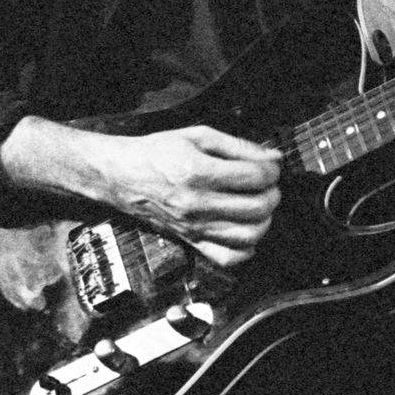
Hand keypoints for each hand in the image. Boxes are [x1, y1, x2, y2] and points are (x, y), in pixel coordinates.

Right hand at [94, 124, 282, 269]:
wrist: (121, 175)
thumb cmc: (157, 152)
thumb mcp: (198, 136)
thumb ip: (239, 146)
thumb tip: (274, 157)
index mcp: (198, 173)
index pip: (256, 177)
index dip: (271, 170)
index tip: (269, 165)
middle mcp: (197, 205)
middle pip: (258, 207)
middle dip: (272, 193)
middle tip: (267, 184)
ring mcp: (194, 227)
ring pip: (248, 236)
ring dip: (264, 220)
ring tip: (258, 204)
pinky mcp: (190, 241)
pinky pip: (227, 258)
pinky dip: (245, 249)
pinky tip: (244, 229)